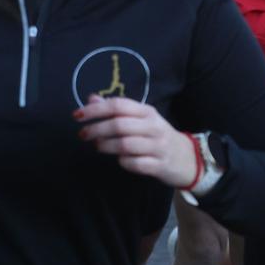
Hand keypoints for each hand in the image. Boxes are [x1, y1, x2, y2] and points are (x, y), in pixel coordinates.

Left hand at [76, 96, 197, 187]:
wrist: (188, 158)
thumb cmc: (157, 137)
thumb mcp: (141, 119)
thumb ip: (116, 109)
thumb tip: (91, 99)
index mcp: (148, 112)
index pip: (119, 105)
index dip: (95, 110)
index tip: (77, 116)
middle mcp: (154, 127)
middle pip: (120, 125)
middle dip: (96, 129)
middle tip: (84, 135)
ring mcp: (158, 147)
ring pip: (125, 145)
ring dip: (106, 146)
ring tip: (98, 146)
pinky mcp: (159, 165)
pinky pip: (135, 164)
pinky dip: (123, 162)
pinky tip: (119, 159)